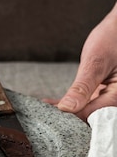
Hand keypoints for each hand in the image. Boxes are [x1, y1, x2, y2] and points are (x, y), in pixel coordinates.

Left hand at [54, 4, 116, 120]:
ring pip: (87, 111)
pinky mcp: (102, 93)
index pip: (96, 116)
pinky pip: (86, 102)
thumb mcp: (95, 62)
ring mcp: (110, 97)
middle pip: (92, 117)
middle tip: (47, 115)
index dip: (75, 117)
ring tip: (47, 110)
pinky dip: (70, 103)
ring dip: (68, 112)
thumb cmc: (113, 39)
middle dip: (70, 117)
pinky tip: (52, 103)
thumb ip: (82, 87)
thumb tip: (67, 108)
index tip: (55, 115)